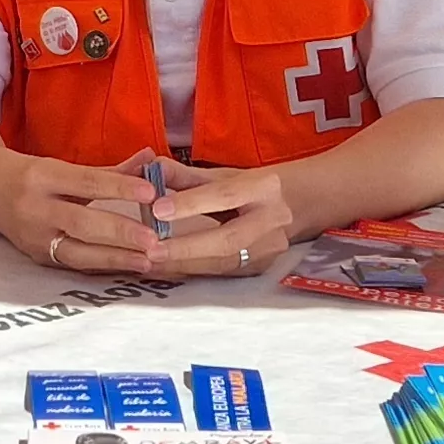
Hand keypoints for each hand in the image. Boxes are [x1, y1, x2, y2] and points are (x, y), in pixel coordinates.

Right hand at [0, 151, 164, 275]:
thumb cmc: (33, 175)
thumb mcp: (64, 166)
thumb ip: (109, 170)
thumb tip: (151, 161)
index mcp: (43, 176)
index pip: (87, 183)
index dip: (119, 188)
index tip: (151, 192)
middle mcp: (36, 208)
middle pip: (82, 223)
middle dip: (120, 232)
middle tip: (154, 239)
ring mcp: (34, 237)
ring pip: (78, 252)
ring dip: (116, 258)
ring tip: (148, 260)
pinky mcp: (37, 257)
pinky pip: (74, 264)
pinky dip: (103, 266)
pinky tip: (128, 267)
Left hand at [145, 159, 297, 278]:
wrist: (292, 206)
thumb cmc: (251, 188)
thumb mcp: (223, 175)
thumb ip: (186, 175)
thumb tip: (151, 171)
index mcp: (264, 187)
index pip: (224, 196)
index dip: (190, 204)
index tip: (158, 208)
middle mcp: (273, 219)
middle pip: (228, 239)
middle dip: (187, 247)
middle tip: (152, 250)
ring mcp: (271, 248)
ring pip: (224, 262)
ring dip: (185, 264)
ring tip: (151, 262)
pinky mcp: (262, 268)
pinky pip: (223, 272)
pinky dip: (193, 271)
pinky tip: (168, 269)